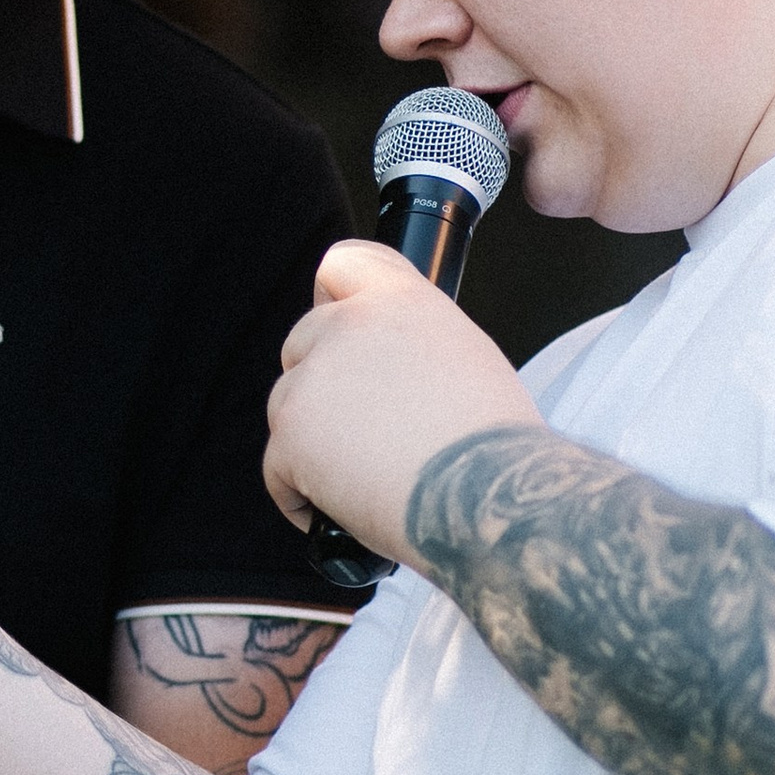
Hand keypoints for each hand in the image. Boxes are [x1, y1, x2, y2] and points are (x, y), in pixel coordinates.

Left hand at [265, 241, 542, 561]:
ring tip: (363, 480)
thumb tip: (388, 372)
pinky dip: (300, 494)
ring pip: (286, 406)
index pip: (344, 263)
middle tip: (358, 430)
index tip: (332, 318)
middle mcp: (350, 328)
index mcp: (400, 302)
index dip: (330, 294)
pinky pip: (277, 470)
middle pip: (302, 342)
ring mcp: (313, 381)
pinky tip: (338, 511)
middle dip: (319, 384)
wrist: (492, 498)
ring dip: (312, 441)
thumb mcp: (469, 360)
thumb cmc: (496, 448)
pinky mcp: (291, 436)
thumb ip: (414, 345)